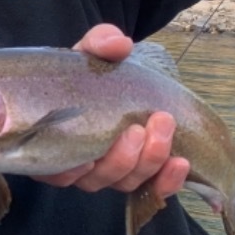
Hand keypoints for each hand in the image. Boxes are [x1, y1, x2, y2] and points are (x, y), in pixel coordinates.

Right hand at [32, 24, 189, 196]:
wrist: (113, 78)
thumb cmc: (91, 71)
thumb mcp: (89, 53)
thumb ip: (98, 44)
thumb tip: (118, 44)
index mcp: (53, 143)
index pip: (54, 171)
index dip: (69, 171)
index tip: (88, 156)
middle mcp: (79, 166)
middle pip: (97, 179)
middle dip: (122, 159)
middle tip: (138, 128)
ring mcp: (111, 172)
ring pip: (126, 183)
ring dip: (148, 161)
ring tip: (164, 128)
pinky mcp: (139, 174)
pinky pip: (153, 190)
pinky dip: (167, 181)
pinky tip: (181, 163)